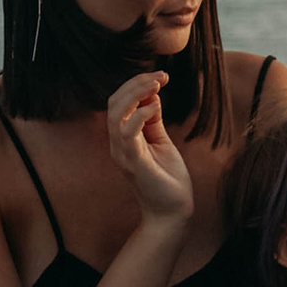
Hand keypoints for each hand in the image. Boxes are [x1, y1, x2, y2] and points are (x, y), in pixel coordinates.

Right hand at [108, 69, 194, 229]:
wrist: (173, 210)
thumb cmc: (167, 176)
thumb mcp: (160, 140)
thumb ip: (153, 119)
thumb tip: (152, 94)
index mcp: (122, 137)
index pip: (118, 102)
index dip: (135, 85)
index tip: (160, 77)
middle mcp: (117, 144)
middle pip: (113, 104)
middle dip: (135, 84)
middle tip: (160, 76)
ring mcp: (123, 154)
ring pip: (115, 115)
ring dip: (135, 95)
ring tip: (156, 85)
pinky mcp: (134, 163)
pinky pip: (127, 134)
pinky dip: (138, 116)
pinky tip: (155, 107)